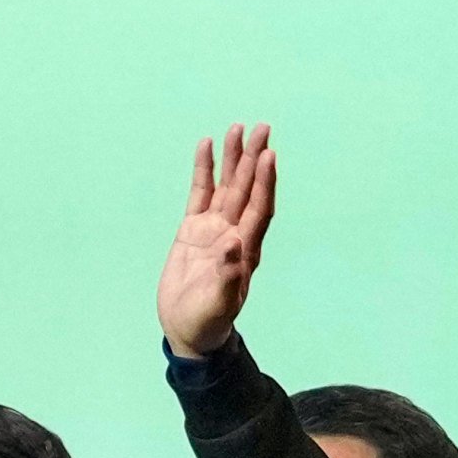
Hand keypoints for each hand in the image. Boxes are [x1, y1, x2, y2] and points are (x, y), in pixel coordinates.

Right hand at [160, 125, 276, 360]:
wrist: (188, 329)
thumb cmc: (208, 321)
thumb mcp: (218, 305)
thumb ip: (227, 276)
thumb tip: (233, 244)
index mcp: (246, 250)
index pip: (259, 208)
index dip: (265, 182)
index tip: (269, 155)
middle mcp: (234, 232)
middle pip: (247, 188)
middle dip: (254, 159)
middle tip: (262, 127)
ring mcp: (214, 228)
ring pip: (226, 186)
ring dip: (233, 158)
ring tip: (237, 128)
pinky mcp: (192, 229)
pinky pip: (200, 193)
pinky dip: (204, 170)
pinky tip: (206, 146)